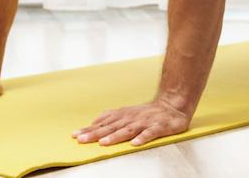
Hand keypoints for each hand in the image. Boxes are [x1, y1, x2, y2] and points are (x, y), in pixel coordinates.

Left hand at [72, 99, 191, 146]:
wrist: (173, 104)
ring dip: (115, 136)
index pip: (103, 124)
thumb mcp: (127, 111)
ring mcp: (145, 123)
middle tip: (82, 139)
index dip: (89, 130)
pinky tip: (135, 144)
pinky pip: (150, 133)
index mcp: (124, 116)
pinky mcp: (159, 127)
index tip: (75, 135)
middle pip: (111, 127)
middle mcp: (132, 118)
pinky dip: (143, 138)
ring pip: (128, 130)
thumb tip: (94, 122)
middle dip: (96, 134)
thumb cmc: (148, 111)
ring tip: (104, 143)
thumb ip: (112, 117)